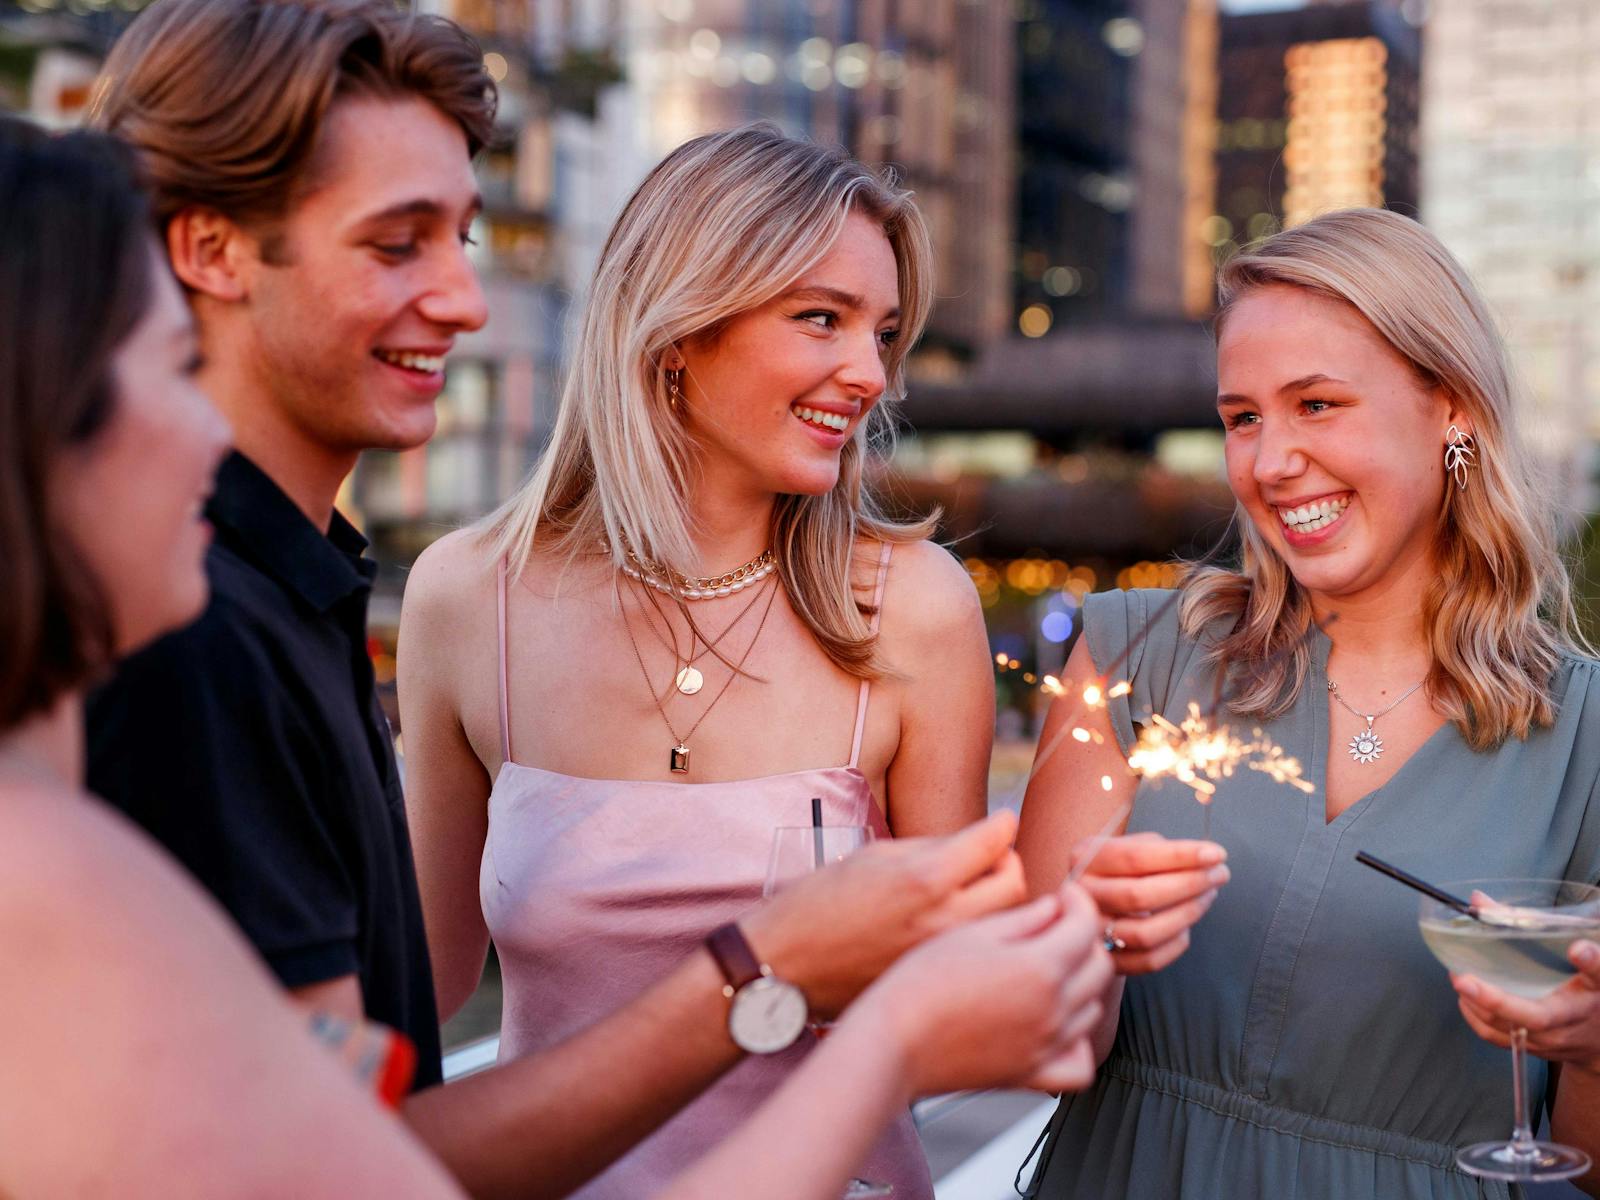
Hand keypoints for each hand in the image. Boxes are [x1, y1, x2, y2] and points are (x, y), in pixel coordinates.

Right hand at [742, 811, 1026, 1017]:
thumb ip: (931, 848)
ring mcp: (946, 957)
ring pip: (1006, 922)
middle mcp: (943, 920)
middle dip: (1007, 863)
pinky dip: (981, 933)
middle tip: (991, 857)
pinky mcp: (939, 982)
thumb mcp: (872, 857)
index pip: (993, 842)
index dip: (1001, 824)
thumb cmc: (817, 905)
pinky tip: (959, 927)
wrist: (783, 968)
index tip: (1001, 820)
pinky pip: (979, 951)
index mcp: (924, 879)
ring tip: (975, 892)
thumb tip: (976, 840)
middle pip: (1014, 884)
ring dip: (1000, 901)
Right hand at [846, 881, 1112, 1096]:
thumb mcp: (973, 932)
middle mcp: (1052, 1009)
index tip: (1065, 894)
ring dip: (1081, 981)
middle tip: (1057, 924)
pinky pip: (1080, 1061)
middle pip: (1099, 965)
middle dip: (1084, 936)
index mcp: (1039, 968)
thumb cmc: (920, 983)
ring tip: (1049, 967)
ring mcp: (1046, 1045)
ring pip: (1093, 1006)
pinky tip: (1056, 1022)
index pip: (1086, 925)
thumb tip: (1055, 908)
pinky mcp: (1031, 1074)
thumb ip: (1024, 919)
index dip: (1079, 900)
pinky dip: (1078, 1040)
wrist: (894, 1039)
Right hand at [1076, 832, 1228, 974]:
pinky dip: (1177, 943)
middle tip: (1220, 874)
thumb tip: (1204, 857)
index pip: (1135, 857)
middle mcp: (1081, 895)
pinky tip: (1189, 925)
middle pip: (1140, 895)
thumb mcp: (1126, 848)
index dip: (1180, 856)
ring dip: (1187, 914)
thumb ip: (1157, 848)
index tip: (1216, 853)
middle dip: (1189, 884)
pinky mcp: (1106, 961)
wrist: (1090, 910)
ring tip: (1208, 896)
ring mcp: (1091, 932)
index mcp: (1085, 858)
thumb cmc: (1119, 872)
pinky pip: (1150, 960)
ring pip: (1146, 932)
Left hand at [1452, 939, 1599, 1071]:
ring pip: (1505, 1030)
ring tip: (1458, 977)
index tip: (1575, 950)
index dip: (1585, 964)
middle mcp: (1566, 1024)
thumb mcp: (1581, 961)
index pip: (1591, 980)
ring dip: (1475, 1004)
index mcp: (1585, 997)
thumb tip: (1480, 901)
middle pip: (1530, 1018)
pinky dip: (1474, 1016)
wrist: (1598, 1037)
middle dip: (1494, 1000)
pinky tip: (1465, 997)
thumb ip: (1542, 928)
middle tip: (1464, 978)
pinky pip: (1495, 1037)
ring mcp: (1546, 1041)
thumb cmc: (1587, 991)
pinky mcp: (1529, 1047)